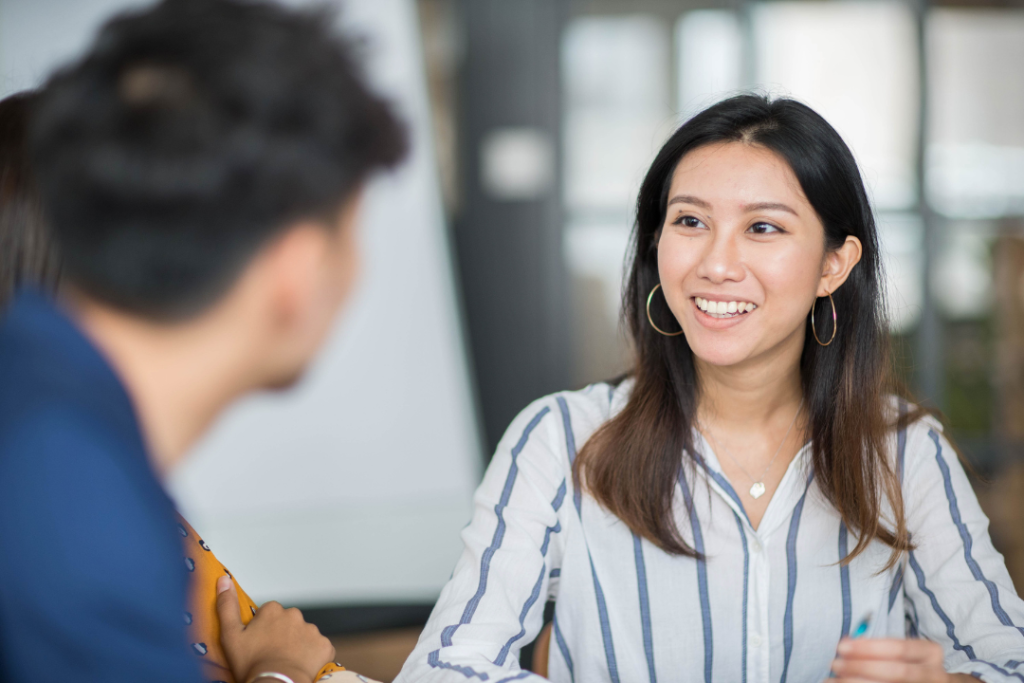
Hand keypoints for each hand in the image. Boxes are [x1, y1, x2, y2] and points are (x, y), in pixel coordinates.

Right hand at [216, 575, 335, 682]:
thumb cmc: (252, 663)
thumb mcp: (230, 635)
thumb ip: (227, 606)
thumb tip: (224, 579)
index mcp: (273, 610)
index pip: (269, 614)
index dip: (263, 629)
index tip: (258, 643)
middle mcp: (295, 615)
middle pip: (288, 623)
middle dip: (282, 635)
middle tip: (271, 654)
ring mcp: (312, 630)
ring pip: (304, 635)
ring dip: (298, 645)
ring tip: (286, 662)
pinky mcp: (324, 645)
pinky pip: (319, 648)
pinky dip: (313, 656)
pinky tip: (302, 666)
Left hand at [829, 638, 975, 681]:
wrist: (927, 682)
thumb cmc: (906, 661)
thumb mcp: (901, 651)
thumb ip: (877, 647)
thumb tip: (845, 644)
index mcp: (930, 653)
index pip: (900, 648)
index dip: (869, 647)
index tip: (842, 647)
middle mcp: (934, 675)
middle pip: (897, 672)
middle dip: (862, 667)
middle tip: (835, 664)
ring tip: (833, 680)